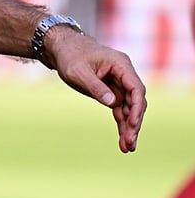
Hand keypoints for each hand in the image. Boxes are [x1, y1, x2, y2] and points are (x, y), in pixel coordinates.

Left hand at [46, 29, 146, 152]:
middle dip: (134, 123)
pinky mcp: (111, 92)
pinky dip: (121, 123)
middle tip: (130, 143)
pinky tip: (122, 140)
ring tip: (128, 148)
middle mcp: (124, 74)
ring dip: (129, 128)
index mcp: (120, 64)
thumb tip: (113, 103)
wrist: (60, 48)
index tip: (133, 123)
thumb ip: (95, 86)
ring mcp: (119, 84)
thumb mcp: (78, 71)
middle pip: (135, 101)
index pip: (136, 88)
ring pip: (129, 109)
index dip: (137, 107)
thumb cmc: (69, 56)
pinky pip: (120, 110)